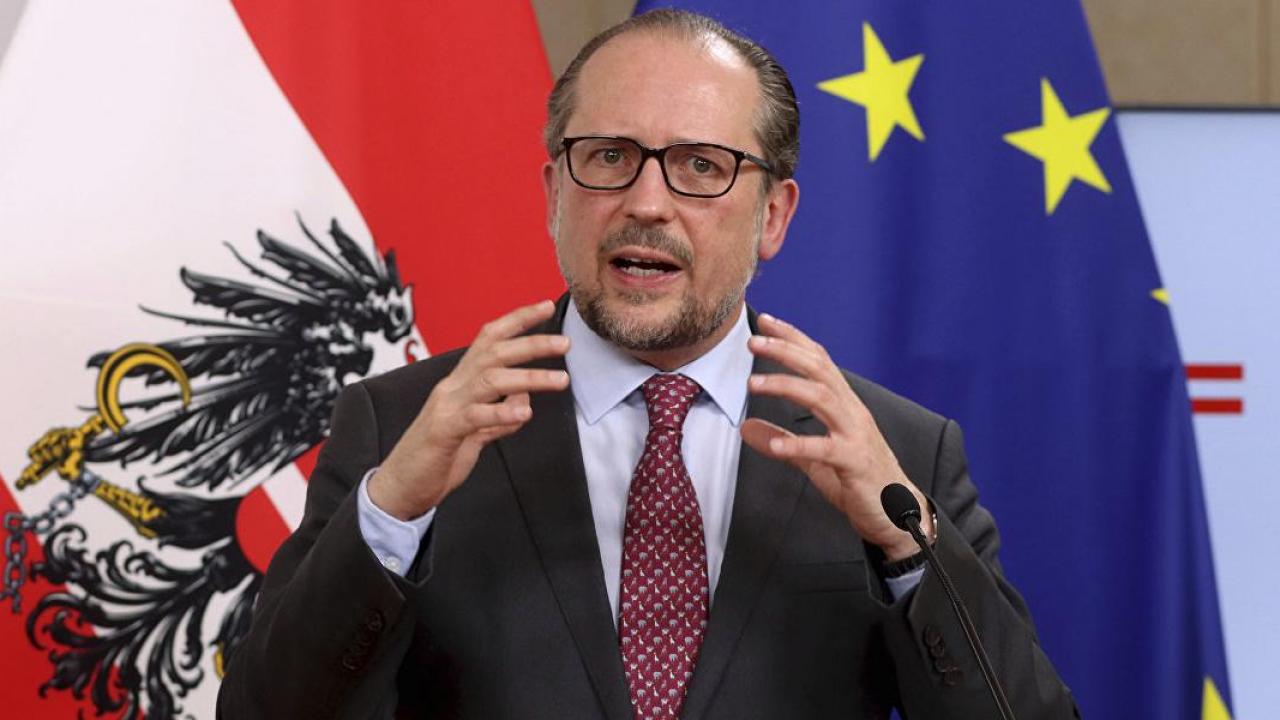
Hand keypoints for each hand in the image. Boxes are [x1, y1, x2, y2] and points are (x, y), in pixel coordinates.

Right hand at [368, 300, 570, 519]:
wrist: (402, 486)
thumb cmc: (439, 456)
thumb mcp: (475, 431)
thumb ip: (499, 413)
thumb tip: (526, 399)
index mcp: (460, 382)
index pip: (488, 339)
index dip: (517, 320)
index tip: (545, 306)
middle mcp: (452, 387)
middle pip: (493, 353)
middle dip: (532, 343)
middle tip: (565, 342)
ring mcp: (446, 407)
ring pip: (490, 380)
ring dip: (530, 378)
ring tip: (562, 381)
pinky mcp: (444, 432)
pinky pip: (475, 417)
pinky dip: (502, 414)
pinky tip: (525, 415)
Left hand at [742, 314, 931, 560]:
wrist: (898, 515)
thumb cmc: (858, 480)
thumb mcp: (813, 458)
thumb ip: (782, 440)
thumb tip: (745, 427)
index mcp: (844, 405)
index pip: (818, 360)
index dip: (793, 338)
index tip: (765, 321)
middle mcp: (852, 412)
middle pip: (819, 370)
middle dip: (785, 351)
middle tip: (753, 341)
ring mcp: (856, 435)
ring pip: (822, 397)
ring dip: (786, 385)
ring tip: (753, 383)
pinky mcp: (856, 463)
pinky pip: (826, 449)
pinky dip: (798, 444)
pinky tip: (774, 445)